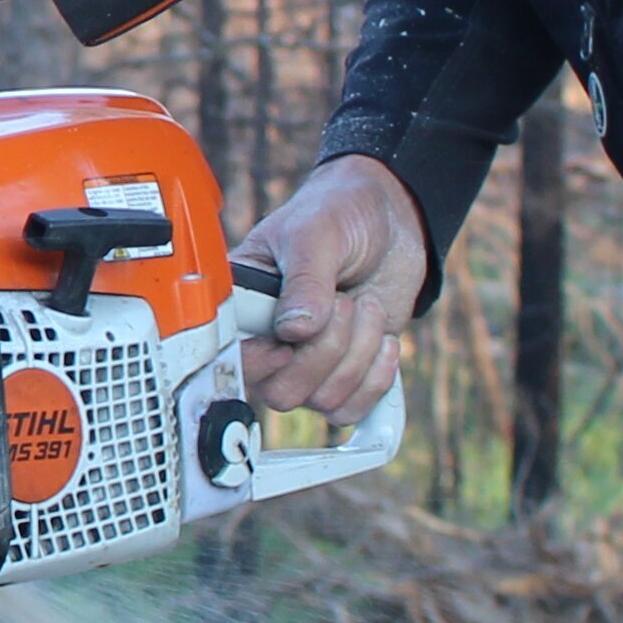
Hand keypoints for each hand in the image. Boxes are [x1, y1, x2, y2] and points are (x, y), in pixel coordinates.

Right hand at [234, 154, 418, 422]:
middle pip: (281, 391)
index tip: (291, 335)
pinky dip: (377, 377)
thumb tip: (295, 329)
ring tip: (366, 305)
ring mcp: (307, 361)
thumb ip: (304, 280)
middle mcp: (268, 341)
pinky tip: (384, 338)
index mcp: (243, 304)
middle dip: (325, 351)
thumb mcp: (315, 233)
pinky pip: (353, 408)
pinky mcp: (345, 372)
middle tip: (343, 301)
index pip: (232, 358)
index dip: (261, 361)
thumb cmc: (338, 213)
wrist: (389, 220)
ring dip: (358, 354)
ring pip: (323, 400)